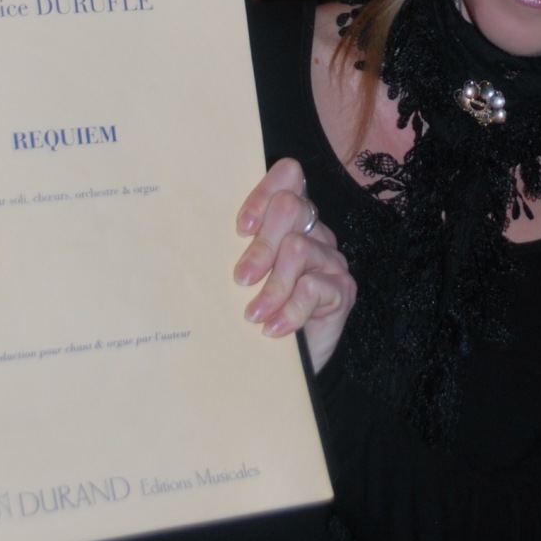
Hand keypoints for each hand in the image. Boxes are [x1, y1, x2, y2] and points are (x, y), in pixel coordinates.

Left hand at [233, 158, 355, 374]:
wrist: (288, 363)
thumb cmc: (259, 313)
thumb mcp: (244, 278)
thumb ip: (236, 251)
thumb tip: (198, 239)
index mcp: (289, 219)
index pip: (288, 177)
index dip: (262, 195)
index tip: (240, 230)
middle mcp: (313, 231)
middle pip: (291, 207)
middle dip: (261, 245)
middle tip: (241, 279)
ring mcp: (330, 259)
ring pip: (298, 249)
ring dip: (271, 287)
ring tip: (253, 315)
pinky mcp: (342, 288)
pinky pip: (313, 287)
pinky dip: (289, 311)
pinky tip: (274, 329)